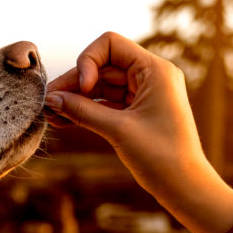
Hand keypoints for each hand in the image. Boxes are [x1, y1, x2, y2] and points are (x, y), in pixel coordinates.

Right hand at [45, 32, 232, 232]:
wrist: (185, 187)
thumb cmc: (161, 157)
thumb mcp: (118, 130)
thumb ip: (82, 111)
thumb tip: (51, 99)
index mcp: (155, 70)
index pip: (111, 44)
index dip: (88, 60)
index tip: (82, 88)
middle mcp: (151, 75)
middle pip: (102, 66)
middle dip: (75, 83)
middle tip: (47, 102)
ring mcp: (144, 93)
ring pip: (102, 85)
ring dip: (77, 98)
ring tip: (50, 114)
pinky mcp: (138, 111)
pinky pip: (107, 103)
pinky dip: (87, 109)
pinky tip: (63, 120)